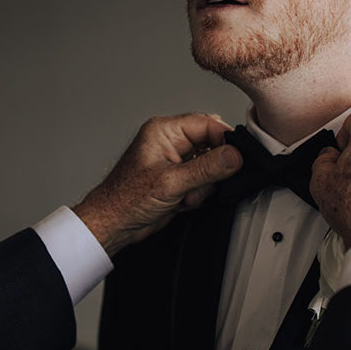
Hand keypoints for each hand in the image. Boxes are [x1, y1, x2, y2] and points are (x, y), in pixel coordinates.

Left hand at [72, 113, 241, 254]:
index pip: (207, 124)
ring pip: (211, 167)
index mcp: (164, 131)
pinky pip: (204, 182)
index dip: (224, 140)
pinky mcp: (180, 179)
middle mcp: (171, 142)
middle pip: (212, 146)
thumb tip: (235, 156)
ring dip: (203, 186)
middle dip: (211, 170)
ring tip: (186, 197)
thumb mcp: (171, 182)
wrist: (114, 225)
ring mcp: (176, 162)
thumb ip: (207, 168)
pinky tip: (183, 203)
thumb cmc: (126, 199)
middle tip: (201, 184)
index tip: (236, 158)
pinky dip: (198, 195)